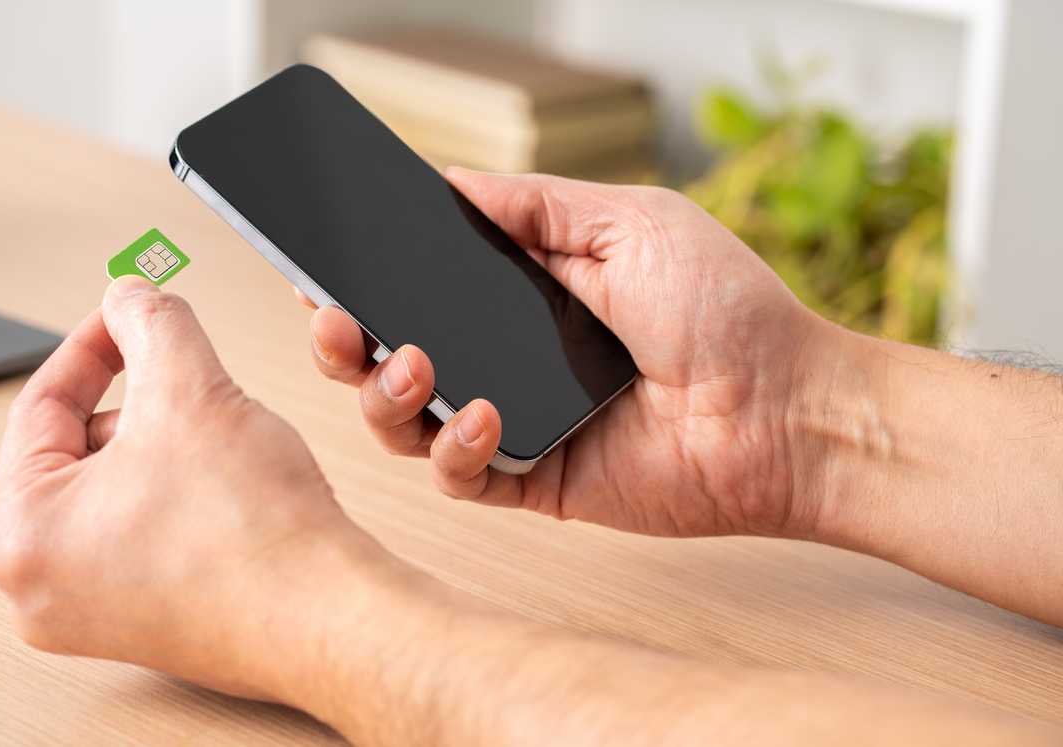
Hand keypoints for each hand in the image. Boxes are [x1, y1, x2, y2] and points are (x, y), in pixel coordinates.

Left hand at [0, 276, 381, 700]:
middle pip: (82, 450)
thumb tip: (132, 295)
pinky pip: (149, 531)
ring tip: (226, 451)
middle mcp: (44, 587)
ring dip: (171, 449)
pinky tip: (233, 492)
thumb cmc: (258, 536)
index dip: (96, 343)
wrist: (330, 615)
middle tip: (194, 384)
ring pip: (122, 488)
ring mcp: (95, 612)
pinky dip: (186, 495)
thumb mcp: (192, 391)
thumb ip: (152, 322)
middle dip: (145, 404)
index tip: (131, 316)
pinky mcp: (149, 621)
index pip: (42, 405)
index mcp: (23, 537)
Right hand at [302, 167, 825, 537]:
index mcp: (524, 293)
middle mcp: (509, 358)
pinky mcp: (535, 481)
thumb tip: (451, 183)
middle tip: (333, 319)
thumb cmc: (724, 309)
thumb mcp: (630, 223)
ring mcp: (518, 422)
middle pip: (391, 356)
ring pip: (408, 421)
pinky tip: (485, 417)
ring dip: (384, 394)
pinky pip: (460, 477)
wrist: (787, 408)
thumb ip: (536, 205)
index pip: (421, 286)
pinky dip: (454, 449)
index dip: (366, 278)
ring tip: (408, 363)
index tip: (323, 264)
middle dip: (345, 342)